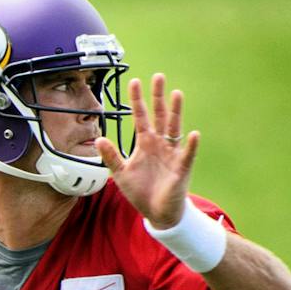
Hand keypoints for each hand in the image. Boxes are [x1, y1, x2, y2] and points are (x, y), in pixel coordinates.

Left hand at [95, 73, 198, 227]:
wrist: (156, 212)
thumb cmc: (141, 192)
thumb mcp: (121, 173)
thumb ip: (111, 156)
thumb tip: (99, 139)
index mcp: (145, 143)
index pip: (140, 117)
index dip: (138, 100)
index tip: (134, 81)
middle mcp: (160, 144)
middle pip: (160, 115)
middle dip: (158, 97)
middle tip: (158, 77)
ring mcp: (172, 153)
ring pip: (174, 128)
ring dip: (176, 112)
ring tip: (176, 94)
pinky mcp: (181, 168)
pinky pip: (187, 154)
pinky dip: (189, 145)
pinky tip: (191, 134)